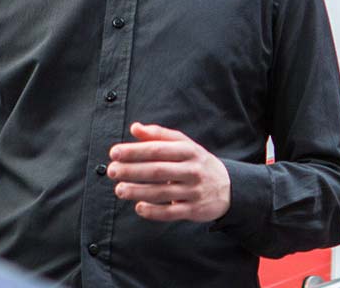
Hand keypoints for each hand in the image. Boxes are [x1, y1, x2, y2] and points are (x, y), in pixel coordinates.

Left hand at [106, 122, 231, 222]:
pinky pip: (171, 213)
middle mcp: (192, 170)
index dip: (134, 151)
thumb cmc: (197, 162)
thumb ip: (158, 136)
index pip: (157, 149)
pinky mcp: (194, 210)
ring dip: (138, 191)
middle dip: (132, 170)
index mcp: (188, 151)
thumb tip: (135, 128)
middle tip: (111, 171)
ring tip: (119, 190)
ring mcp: (194, 191)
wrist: (228, 187)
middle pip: (158, 170)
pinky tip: (138, 207)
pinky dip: (154, 211)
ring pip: (162, 192)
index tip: (114, 152)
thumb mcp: (184, 145)